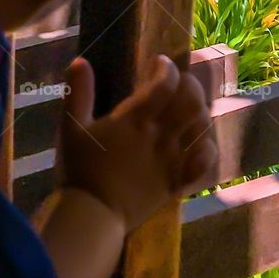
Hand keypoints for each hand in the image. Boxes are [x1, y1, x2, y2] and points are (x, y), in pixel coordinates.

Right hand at [55, 54, 217, 232]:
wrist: (92, 215)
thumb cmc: (80, 169)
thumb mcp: (71, 128)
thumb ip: (77, 93)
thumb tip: (79, 62)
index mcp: (134, 119)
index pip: (164, 83)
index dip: (166, 68)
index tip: (158, 64)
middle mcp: (159, 135)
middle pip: (191, 100)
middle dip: (189, 85)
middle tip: (178, 84)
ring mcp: (172, 159)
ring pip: (202, 127)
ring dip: (200, 111)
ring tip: (189, 109)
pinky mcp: (178, 181)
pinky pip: (205, 162)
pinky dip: (207, 148)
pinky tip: (199, 141)